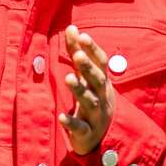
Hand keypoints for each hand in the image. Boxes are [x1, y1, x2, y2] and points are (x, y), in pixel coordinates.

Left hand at [58, 25, 116, 154]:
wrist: (103, 138)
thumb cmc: (93, 99)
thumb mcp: (87, 77)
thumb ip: (78, 52)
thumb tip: (72, 27)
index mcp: (102, 82)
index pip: (101, 63)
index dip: (92, 49)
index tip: (83, 36)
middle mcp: (103, 97)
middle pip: (97, 80)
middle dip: (88, 67)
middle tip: (77, 55)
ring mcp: (97, 116)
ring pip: (90, 102)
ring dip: (80, 90)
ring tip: (68, 78)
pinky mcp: (87, 133)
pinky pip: (81, 128)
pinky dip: (72, 123)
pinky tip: (62, 117)